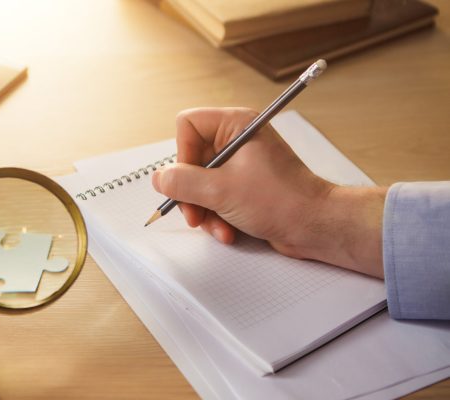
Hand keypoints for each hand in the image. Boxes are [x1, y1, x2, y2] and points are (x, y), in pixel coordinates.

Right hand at [152, 107, 385, 277]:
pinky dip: (217, 216)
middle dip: (191, 193)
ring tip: (218, 227)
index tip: (189, 180)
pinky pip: (215, 198)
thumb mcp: (221, 191)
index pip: (187, 126)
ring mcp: (241, 164)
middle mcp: (237, 140)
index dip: (182, 155)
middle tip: (195, 214)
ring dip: (204, 210)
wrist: (317, 226)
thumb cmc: (282, 200)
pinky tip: (228, 231)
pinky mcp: (244, 186)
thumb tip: (158, 178)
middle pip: (191, 160)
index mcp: (236, 125)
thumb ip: (182, 182)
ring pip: (200, 183)